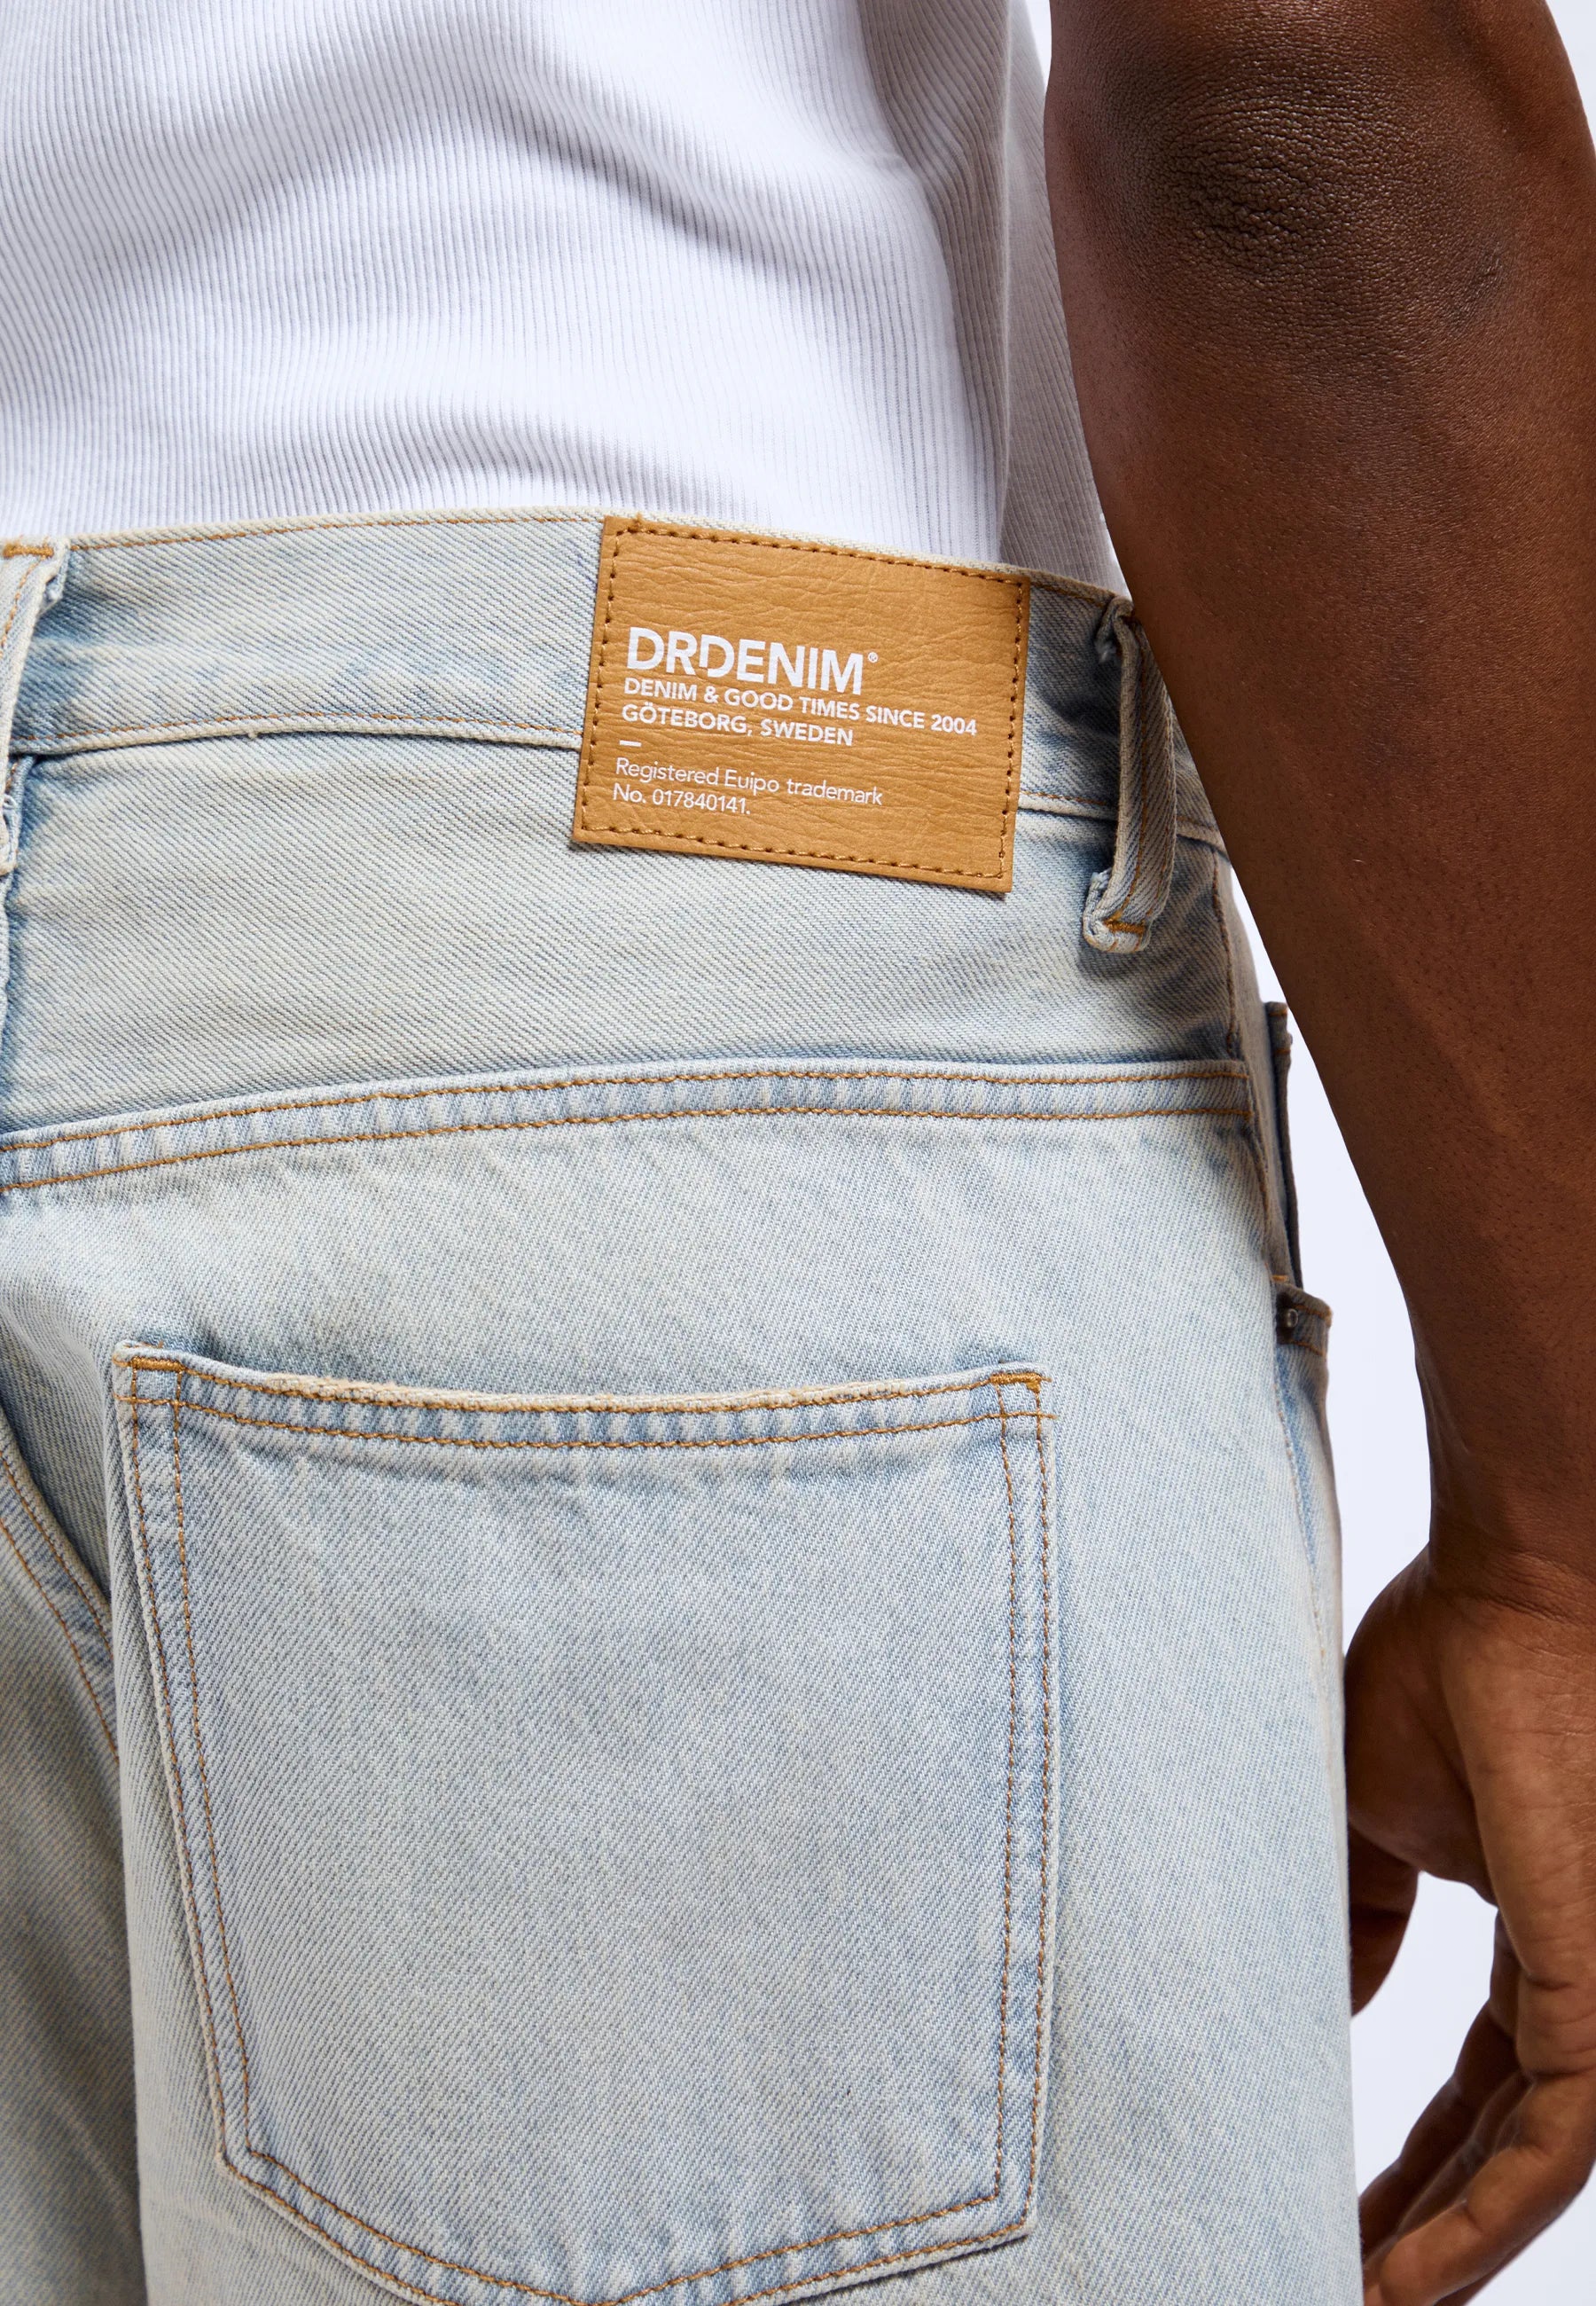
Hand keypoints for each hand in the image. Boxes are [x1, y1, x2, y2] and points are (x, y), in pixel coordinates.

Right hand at [1345, 1546, 1595, 2301]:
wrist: (1519, 1588)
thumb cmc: (1450, 1663)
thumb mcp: (1370, 1807)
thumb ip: (1356, 1912)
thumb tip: (1329, 2000)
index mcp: (1540, 1929)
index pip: (1485, 2082)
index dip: (1416, 2153)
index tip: (1334, 2202)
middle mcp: (1586, 1975)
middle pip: (1506, 2139)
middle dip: (1425, 2216)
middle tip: (1336, 2269)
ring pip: (1536, 2167)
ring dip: (1445, 2247)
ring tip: (1359, 2298)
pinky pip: (1552, 2150)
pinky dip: (1475, 2224)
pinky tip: (1401, 2277)